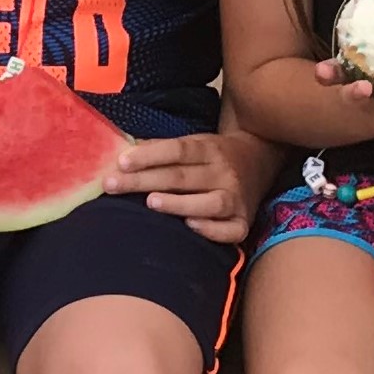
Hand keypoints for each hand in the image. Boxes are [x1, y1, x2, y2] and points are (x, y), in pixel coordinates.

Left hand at [110, 128, 265, 244]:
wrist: (261, 160)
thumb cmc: (214, 156)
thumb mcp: (194, 142)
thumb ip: (161, 149)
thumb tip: (123, 157)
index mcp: (209, 148)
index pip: (177, 150)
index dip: (149, 155)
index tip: (120, 162)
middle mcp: (224, 172)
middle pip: (182, 177)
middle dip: (144, 181)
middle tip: (112, 186)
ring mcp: (236, 198)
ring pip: (209, 202)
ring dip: (179, 203)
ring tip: (151, 203)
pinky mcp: (244, 222)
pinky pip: (230, 230)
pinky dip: (212, 229)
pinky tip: (191, 227)